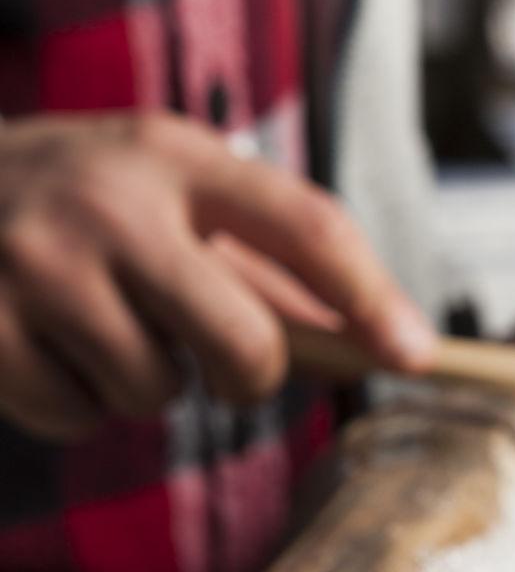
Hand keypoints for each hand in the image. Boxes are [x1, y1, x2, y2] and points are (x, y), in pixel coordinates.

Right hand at [0, 111, 436, 441]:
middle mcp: (111, 201)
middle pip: (245, 341)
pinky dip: (73, 404)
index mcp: (174, 156)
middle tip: (218, 365)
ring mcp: (39, 263)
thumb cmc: (71, 200)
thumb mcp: (162, 193)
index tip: (418, 353)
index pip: (306, 226)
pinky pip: (77, 416)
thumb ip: (259, 262)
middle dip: (246, 377)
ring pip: (156, 391)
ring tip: (96, 327)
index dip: (371, 296)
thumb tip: (368, 339)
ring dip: (142, 386)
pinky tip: (43, 345)